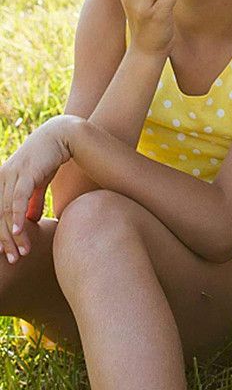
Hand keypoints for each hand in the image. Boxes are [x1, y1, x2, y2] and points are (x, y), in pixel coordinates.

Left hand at [0, 116, 76, 261]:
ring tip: (20, 253)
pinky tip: (20, 232)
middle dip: (4, 241)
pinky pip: (17, 199)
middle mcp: (2, 178)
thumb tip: (31, 219)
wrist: (63, 134)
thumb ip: (33, 200)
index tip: (6, 254)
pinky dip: (17, 217)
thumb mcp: (40, 182)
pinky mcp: (24, 172)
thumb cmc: (50, 157)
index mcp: (2, 181)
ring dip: (13, 235)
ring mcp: (11, 174)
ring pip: (6, 212)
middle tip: (13, 260)